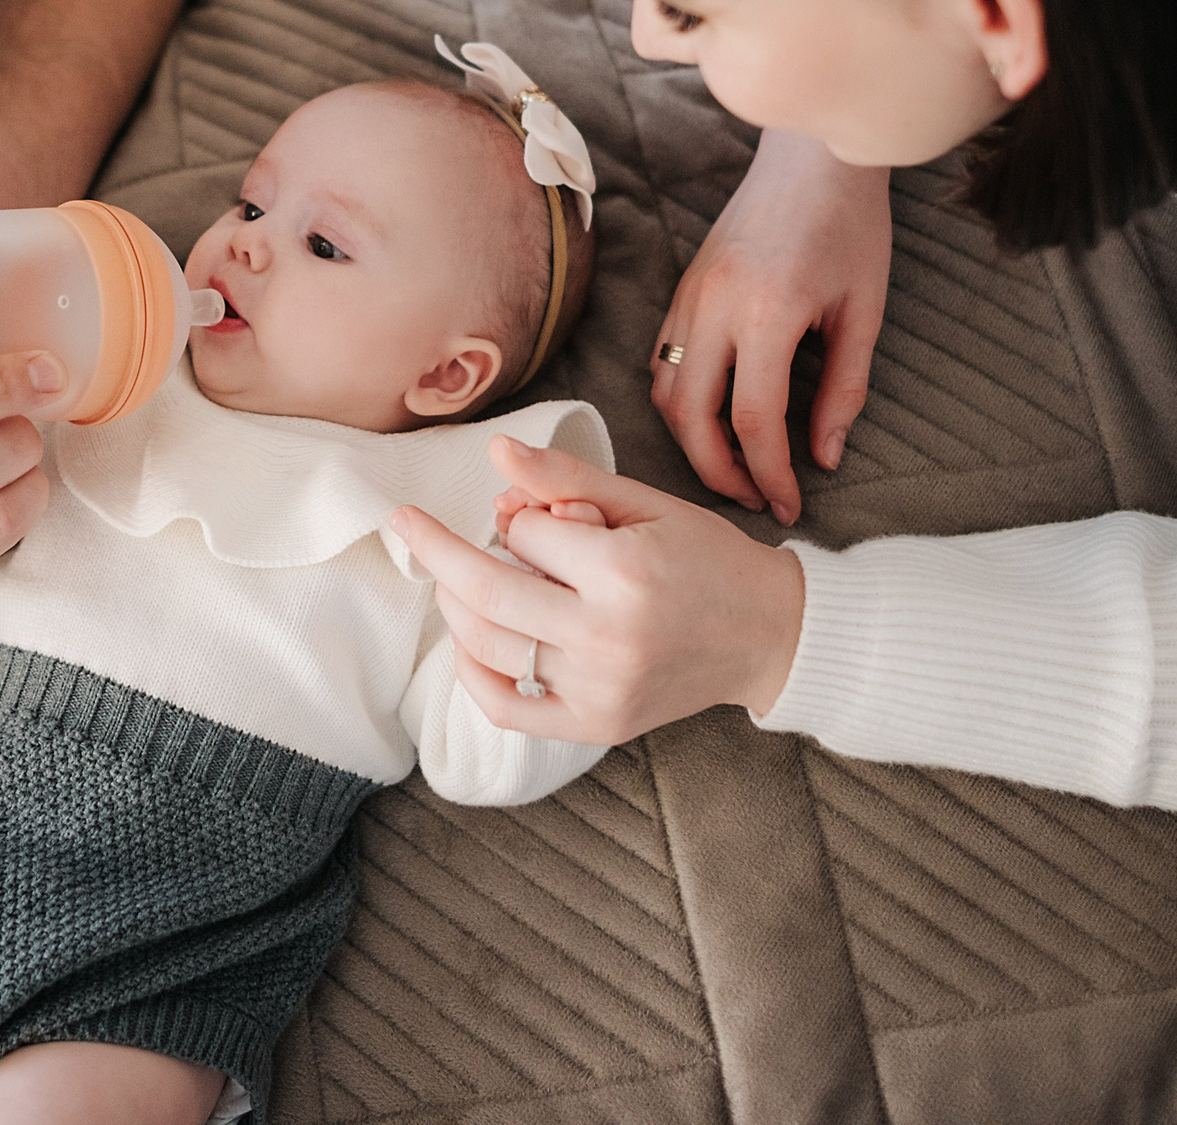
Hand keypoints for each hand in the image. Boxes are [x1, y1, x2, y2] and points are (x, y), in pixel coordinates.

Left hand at [397, 437, 804, 744]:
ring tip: (451, 578)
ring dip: (455, 604)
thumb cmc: (707, 559)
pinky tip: (470, 641)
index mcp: (625, 571)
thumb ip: (566, 477)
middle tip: (408, 524)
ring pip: (488, 646)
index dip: (521, 515)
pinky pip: (506, 708)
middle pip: (487, 592)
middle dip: (436, 550)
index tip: (536, 510)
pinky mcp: (596, 725)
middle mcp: (608, 636)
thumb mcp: (645, 502)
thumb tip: (496, 452)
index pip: (526, 534)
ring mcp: (600, 688)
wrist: (768, 635)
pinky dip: (473, 674)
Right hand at [653, 129, 891, 521]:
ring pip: (665, 392)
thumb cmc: (850, 225)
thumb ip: (843, 390)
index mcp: (764, 314)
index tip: (790, 505)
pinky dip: (681, 399)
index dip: (769, 475)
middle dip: (719, 473)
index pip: (752, 421)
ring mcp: (689, 296)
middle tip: (755, 498)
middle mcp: (712, 307)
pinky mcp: (682, 289)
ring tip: (736, 464)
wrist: (812, 157)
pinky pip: (662, 359)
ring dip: (693, 440)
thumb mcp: (863, 312)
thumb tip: (824, 458)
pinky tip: (715, 413)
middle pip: (690, 418)